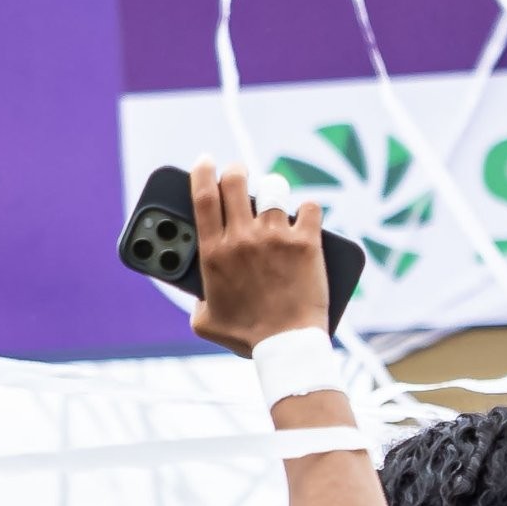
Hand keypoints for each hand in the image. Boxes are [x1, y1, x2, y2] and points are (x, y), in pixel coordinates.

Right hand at [186, 163, 333, 354]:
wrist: (287, 344)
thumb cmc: (247, 336)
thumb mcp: (205, 321)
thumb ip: (196, 300)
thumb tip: (199, 291)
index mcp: (213, 253)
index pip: (202, 196)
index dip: (201, 171)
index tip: (204, 161)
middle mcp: (242, 238)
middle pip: (235, 182)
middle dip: (235, 171)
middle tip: (237, 175)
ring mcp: (275, 237)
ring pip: (273, 189)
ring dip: (272, 189)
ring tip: (274, 199)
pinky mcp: (306, 242)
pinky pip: (310, 208)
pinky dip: (308, 210)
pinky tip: (306, 217)